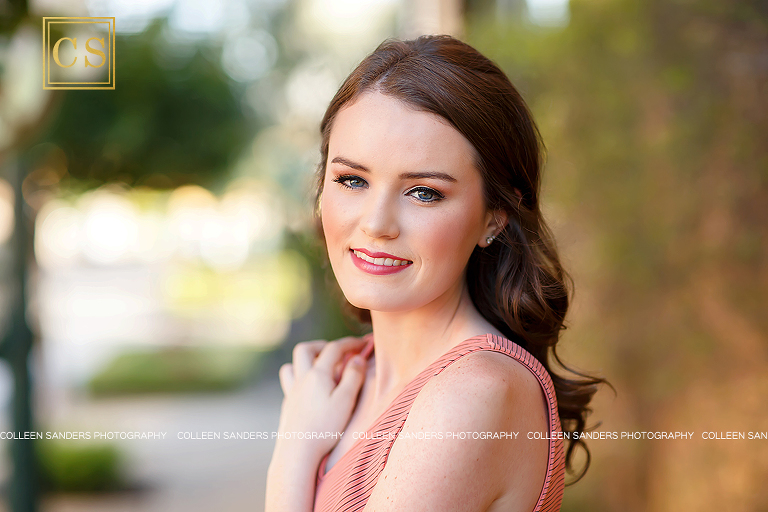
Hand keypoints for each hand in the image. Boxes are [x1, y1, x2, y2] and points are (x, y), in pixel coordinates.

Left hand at [275, 336, 368, 460]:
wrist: (297, 453)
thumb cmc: (324, 427)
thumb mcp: (346, 400)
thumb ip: (353, 377)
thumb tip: (357, 358)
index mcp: (317, 374)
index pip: (334, 349)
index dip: (349, 343)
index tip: (363, 343)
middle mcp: (301, 379)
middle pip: (305, 349)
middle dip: (322, 346)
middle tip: (337, 353)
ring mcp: (292, 392)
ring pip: (291, 365)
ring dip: (305, 361)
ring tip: (320, 368)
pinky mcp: (288, 406)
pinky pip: (289, 383)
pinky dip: (299, 379)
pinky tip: (310, 391)